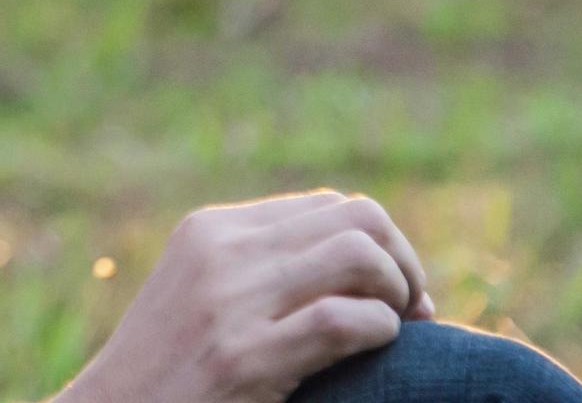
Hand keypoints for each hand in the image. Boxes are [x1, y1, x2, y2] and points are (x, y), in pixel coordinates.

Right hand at [59, 190, 436, 402]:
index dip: (378, 244)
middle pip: (354, 216)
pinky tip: (382, 348)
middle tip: (414, 309)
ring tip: (401, 328)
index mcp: (210, 230)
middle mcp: (221, 252)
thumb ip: (257, 269)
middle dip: (402, 260)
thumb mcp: (200, 298)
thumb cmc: (167, 374)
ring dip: (399, 290)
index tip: (397, 292)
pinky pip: (343, 321)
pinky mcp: (242, 359)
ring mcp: (230, 303)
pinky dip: (381, 330)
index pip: (325, 206)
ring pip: (357, 254)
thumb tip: (359, 259)